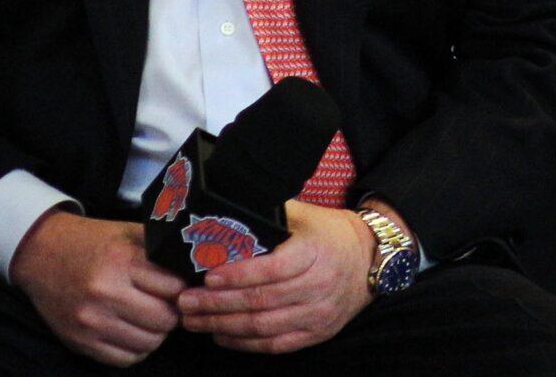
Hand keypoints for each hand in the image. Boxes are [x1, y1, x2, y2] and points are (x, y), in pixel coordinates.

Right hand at [10, 208, 182, 366]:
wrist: (41, 254)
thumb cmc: (91, 242)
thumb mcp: (128, 233)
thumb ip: (160, 250)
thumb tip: (196, 264)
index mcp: (122, 261)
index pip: (174, 289)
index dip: (183, 290)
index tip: (180, 289)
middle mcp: (106, 293)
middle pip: (164, 320)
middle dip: (173, 314)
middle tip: (168, 306)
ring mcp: (91, 321)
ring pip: (147, 343)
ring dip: (156, 333)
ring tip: (151, 319)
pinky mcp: (79, 341)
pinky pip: (123, 359)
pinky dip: (135, 349)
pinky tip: (134, 332)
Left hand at [177, 199, 376, 353]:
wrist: (370, 259)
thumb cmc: (329, 234)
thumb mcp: (304, 216)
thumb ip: (268, 216)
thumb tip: (224, 210)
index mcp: (316, 252)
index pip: (273, 269)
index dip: (239, 276)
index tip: (208, 277)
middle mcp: (319, 286)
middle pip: (262, 301)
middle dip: (218, 304)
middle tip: (186, 302)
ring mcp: (318, 313)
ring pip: (263, 326)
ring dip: (223, 326)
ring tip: (193, 320)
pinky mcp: (316, 333)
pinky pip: (274, 344)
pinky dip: (244, 343)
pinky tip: (220, 335)